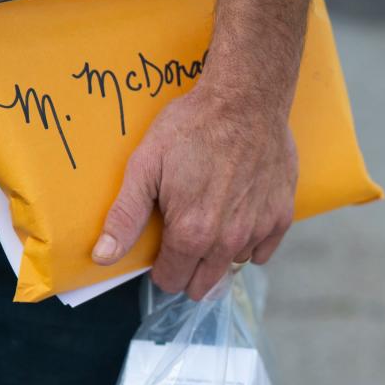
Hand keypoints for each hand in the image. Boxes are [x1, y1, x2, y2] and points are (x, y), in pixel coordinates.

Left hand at [90, 84, 297, 298]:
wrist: (246, 99)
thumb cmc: (193, 127)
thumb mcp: (145, 166)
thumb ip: (125, 217)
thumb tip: (103, 257)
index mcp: (191, 233)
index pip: (171, 280)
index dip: (161, 268)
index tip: (161, 248)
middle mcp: (227, 241)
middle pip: (203, 285)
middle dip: (189, 271)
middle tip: (183, 239)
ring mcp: (258, 230)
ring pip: (232, 266)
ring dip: (219, 255)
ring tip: (211, 221)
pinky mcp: (281, 217)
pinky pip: (262, 252)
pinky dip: (249, 243)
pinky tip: (238, 219)